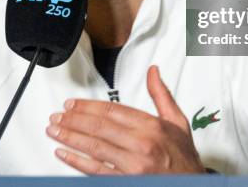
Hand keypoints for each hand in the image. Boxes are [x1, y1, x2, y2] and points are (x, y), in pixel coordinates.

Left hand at [46, 65, 204, 174]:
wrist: (193, 186)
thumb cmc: (183, 157)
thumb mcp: (177, 121)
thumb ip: (161, 94)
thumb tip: (153, 71)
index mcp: (152, 126)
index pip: (112, 110)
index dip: (88, 106)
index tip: (73, 104)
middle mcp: (141, 144)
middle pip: (99, 127)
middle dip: (74, 119)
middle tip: (58, 115)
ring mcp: (132, 165)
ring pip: (94, 147)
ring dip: (70, 137)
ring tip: (55, 130)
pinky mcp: (126, 181)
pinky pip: (96, 171)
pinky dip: (77, 162)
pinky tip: (64, 154)